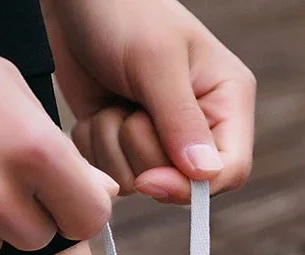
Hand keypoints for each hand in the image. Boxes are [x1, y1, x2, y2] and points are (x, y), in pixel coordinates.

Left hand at [43, 0, 255, 203]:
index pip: (231, 170)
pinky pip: (112, 174)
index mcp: (227, 102)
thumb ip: (180, 120)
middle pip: (180, 183)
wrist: (73, 0)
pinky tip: (98, 110)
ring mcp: (162, 140)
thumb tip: (203, 175)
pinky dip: (95, 144)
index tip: (150, 180)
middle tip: (130, 106)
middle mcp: (200, 128)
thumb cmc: (124, 12)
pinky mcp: (126, 147)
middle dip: (142, 150)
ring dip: (113, 144)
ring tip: (114, 100)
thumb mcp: (155, 61)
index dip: (193, 186)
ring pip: (140, 182)